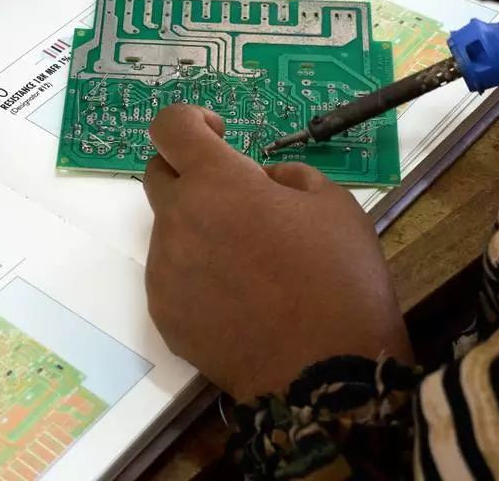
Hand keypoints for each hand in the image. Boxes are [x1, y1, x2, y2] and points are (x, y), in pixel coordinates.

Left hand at [143, 105, 411, 401]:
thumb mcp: (335, 205)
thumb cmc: (340, 281)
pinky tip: (240, 300)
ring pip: (170, 230)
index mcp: (218, 183)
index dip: (190, 121)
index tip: (217, 134)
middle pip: (158, 176)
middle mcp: (178, 220)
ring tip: (251, 264)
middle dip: (191, 175)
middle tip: (237, 200)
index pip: (170, 126)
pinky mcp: (164, 314)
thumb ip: (287, 177)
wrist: (326, 376)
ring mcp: (165, 270)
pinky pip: (173, 276)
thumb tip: (262, 180)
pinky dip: (197, 275)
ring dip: (199, 230)